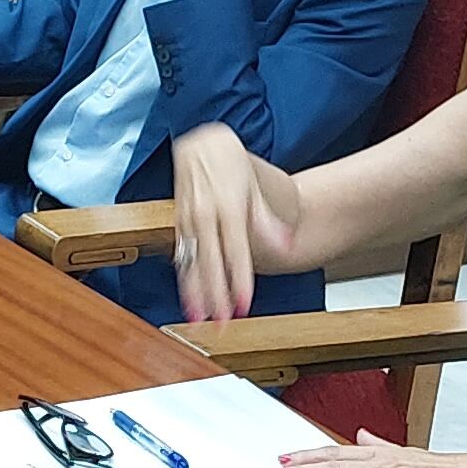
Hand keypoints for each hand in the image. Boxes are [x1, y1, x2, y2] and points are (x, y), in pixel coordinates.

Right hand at [168, 123, 281, 325]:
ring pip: (192, 262)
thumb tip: (286, 244)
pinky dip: (186, 278)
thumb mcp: (254, 187)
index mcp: (227, 206)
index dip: (238, 279)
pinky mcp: (180, 223)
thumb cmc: (231, 165)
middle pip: (210, 262)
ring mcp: (189, 220)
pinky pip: (182, 256)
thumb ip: (267, 220)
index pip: (235, 250)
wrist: (202, 145)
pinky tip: (190, 297)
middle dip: (215, 294)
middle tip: (221, 322)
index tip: (243, 303)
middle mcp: (205, 215)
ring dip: (196, 292)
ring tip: (201, 318)